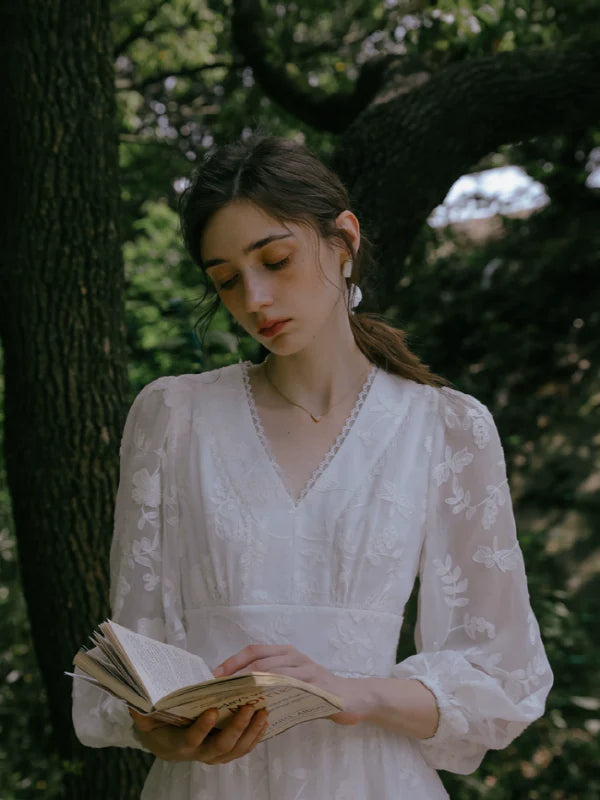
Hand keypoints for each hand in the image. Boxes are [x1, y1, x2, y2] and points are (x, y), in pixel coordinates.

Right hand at [129, 706, 268, 763]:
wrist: (165, 743)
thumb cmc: (159, 724)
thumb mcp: (147, 719)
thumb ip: (142, 712)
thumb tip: (136, 701)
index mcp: (180, 743)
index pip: (192, 739)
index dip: (202, 728)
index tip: (212, 710)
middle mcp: (200, 753)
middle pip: (221, 746)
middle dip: (237, 727)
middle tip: (249, 707)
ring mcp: (214, 755)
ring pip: (236, 750)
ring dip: (251, 732)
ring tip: (262, 712)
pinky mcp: (225, 753)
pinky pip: (242, 749)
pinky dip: (255, 737)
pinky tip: (264, 722)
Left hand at [213, 644, 369, 725]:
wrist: (352, 698)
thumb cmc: (317, 691)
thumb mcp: (292, 682)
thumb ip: (271, 683)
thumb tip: (238, 696)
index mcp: (286, 652)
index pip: (254, 650)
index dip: (233, 660)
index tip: (215, 675)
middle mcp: (295, 656)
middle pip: (260, 660)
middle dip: (237, 673)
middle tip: (219, 689)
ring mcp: (307, 669)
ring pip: (274, 673)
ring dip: (252, 685)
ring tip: (234, 699)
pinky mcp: (317, 685)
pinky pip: (293, 689)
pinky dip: (276, 696)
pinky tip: (262, 709)